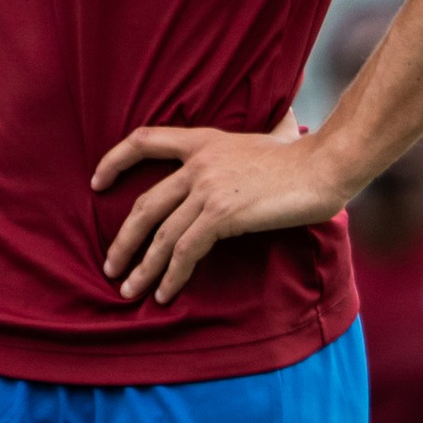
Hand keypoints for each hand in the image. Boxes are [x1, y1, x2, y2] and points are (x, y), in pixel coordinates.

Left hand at [92, 115, 342, 303]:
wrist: (326, 166)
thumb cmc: (305, 159)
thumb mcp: (272, 137)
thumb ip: (260, 138)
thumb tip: (281, 127)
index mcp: (204, 141)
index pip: (144, 139)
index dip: (114, 160)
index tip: (96, 182)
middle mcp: (198, 162)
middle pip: (144, 203)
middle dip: (123, 240)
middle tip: (111, 266)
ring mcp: (207, 188)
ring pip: (160, 234)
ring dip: (142, 268)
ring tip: (130, 291)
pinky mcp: (222, 214)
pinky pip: (185, 251)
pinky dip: (172, 276)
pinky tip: (166, 295)